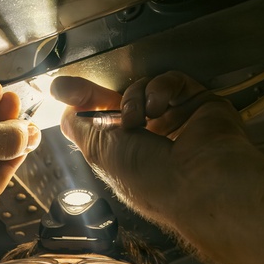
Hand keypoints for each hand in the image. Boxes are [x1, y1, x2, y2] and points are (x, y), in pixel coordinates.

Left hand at [51, 71, 256, 229]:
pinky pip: (173, 82)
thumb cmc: (149, 178)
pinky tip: (159, 106)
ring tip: (140, 117)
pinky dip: (160, 89)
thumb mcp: (99, 153)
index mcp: (130, 158)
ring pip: (146, 89)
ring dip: (135, 98)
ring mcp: (178, 122)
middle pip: (122, 102)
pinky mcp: (200, 104)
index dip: (84, 104)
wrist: (199, 181)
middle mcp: (154, 141)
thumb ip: (79, 129)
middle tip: (84, 90)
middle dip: (102, 96)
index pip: (104, 123)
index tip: (63, 90)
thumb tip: (65, 113)